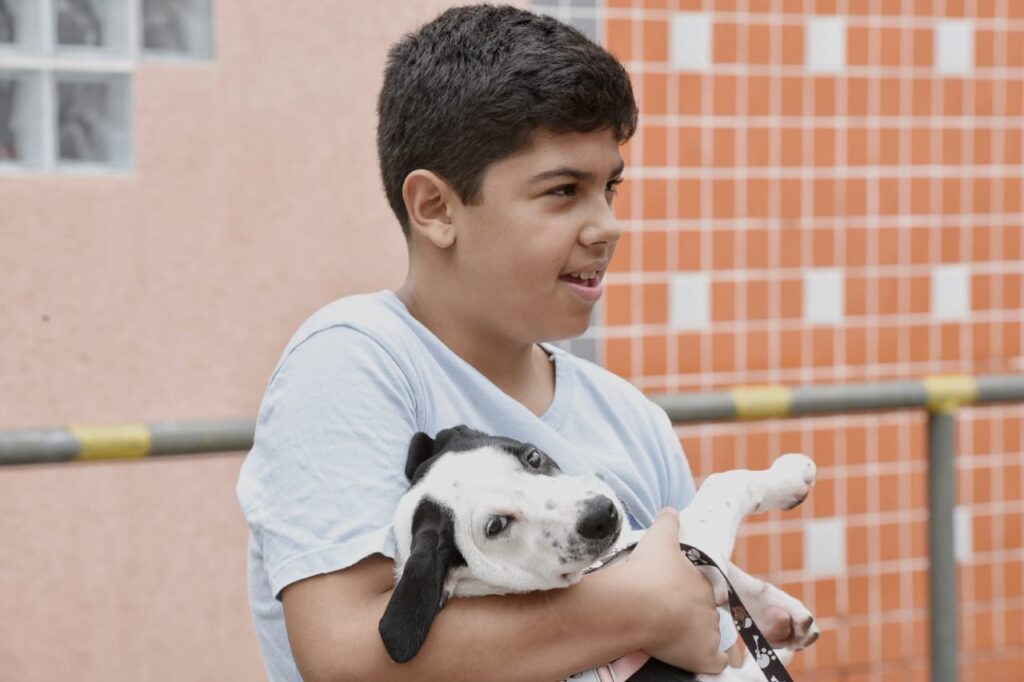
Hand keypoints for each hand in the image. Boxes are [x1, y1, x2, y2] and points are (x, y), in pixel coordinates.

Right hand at [622, 508, 728, 673]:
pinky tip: (698, 660)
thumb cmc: (648, 571)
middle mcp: (709, 606)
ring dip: (702, 639)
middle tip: (671, 618)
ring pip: (714, 638)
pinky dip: (711, 662)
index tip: (676, 598)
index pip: (704, 590)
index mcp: (701, 581)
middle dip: (694, 617)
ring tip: (680, 640)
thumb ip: (667, 523)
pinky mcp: (702, 655)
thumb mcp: (657, 538)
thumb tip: (671, 509)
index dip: (691, 595)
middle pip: (708, 614)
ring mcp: (708, 632)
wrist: (638, 603)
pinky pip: (716, 663)